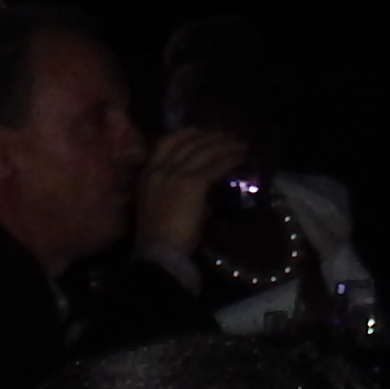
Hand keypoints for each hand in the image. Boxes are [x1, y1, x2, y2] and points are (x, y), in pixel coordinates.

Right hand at [131, 124, 250, 266]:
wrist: (159, 254)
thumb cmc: (161, 239)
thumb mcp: (162, 206)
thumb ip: (180, 192)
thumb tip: (207, 189)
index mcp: (147, 173)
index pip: (167, 142)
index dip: (188, 134)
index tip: (204, 134)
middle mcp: (160, 168)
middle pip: (190, 142)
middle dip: (212, 138)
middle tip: (230, 138)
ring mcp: (176, 174)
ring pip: (205, 150)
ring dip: (226, 145)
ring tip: (241, 145)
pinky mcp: (193, 183)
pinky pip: (216, 165)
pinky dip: (231, 159)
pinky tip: (242, 157)